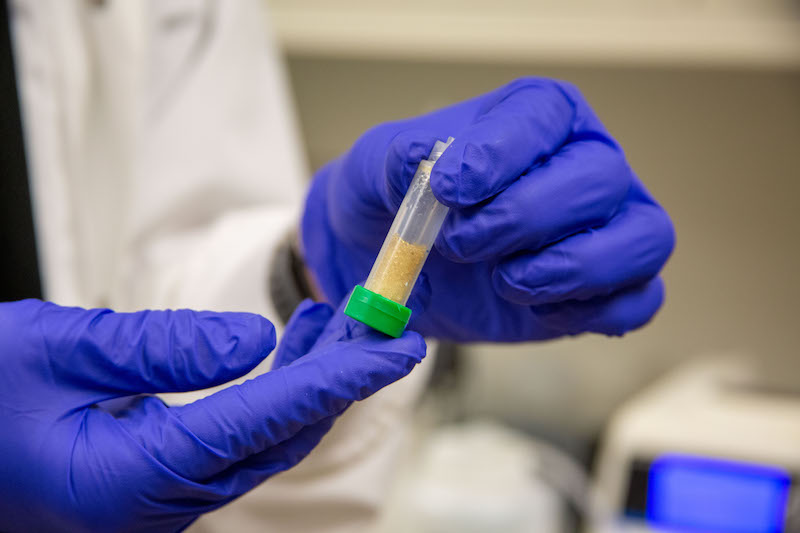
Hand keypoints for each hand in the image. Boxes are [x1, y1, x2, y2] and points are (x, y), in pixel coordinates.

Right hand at [0, 299, 424, 531]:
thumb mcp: (55, 352)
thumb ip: (158, 347)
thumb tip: (252, 342)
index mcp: (134, 479)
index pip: (269, 419)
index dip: (342, 378)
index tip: (398, 348)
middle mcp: (162, 505)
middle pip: (284, 436)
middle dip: (341, 377)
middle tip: (382, 323)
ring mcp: (164, 502)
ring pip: (267, 440)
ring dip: (311, 380)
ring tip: (336, 320)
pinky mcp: (162, 485)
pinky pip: (239, 442)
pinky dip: (274, 393)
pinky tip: (285, 349)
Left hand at [302, 77, 674, 341]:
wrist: (397, 263)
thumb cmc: (397, 201)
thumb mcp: (377, 169)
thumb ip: (399, 160)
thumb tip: (430, 163)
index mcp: (536, 116)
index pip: (545, 116)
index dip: (500, 155)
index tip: (448, 189)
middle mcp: (584, 162)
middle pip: (600, 179)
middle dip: (524, 218)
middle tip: (462, 244)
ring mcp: (607, 226)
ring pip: (645, 239)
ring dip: (569, 268)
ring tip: (504, 280)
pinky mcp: (606, 289)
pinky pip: (640, 302)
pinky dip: (590, 312)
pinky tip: (532, 307)